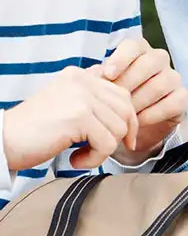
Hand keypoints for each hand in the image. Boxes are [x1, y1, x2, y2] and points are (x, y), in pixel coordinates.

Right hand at [0, 65, 136, 172]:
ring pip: (118, 129)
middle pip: (126, 111)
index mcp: (79, 76)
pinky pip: (106, 144)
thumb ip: (92, 99)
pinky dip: (95, 158)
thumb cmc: (35, 129)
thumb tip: (129, 109)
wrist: (4, 140)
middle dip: (119, 136)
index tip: (121, 139)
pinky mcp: (79, 117)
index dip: (127, 120)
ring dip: (103, 150)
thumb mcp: (66, 105)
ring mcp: (81, 97)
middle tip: (100, 150)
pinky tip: (75, 159)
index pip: (122, 95)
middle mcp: (82, 81)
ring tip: (81, 154)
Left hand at [99, 39, 185, 161]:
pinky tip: (138, 121)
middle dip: (129, 82)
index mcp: (138, 51)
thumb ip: (97, 78)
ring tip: (122, 114)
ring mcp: (173, 78)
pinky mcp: (181, 98)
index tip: (108, 75)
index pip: (134, 46)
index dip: (121, 59)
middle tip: (112, 100)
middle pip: (150, 62)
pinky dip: (152, 114)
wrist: (128, 124)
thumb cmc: (111, 98)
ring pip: (161, 84)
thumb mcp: (100, 86)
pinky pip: (172, 103)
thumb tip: (91, 77)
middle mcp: (159, 60)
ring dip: (139, 101)